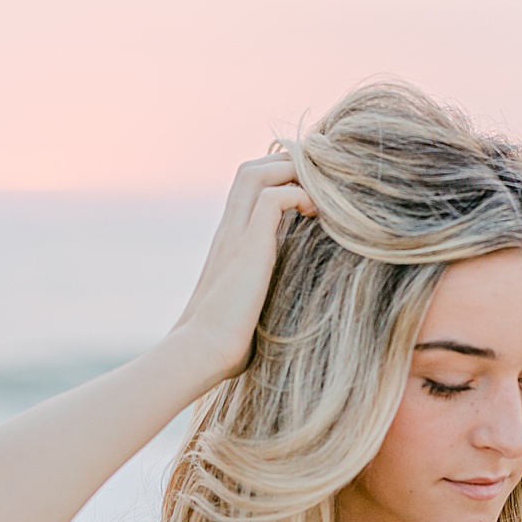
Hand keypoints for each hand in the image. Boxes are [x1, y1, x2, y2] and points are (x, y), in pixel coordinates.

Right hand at [169, 151, 316, 381]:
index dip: (278, 181)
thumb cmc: (225, 346)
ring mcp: (235, 235)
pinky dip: (297, 195)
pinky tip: (314, 215)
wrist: (202, 353)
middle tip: (319, 191)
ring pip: (257, 173)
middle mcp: (228, 231)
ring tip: (318, 198)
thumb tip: (288, 314)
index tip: (310, 198)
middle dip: (288, 168)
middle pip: (251, 170)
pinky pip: (273, 198)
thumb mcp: (250, 310)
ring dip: (292, 174)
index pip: (247, 189)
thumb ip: (263, 297)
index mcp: (229, 243)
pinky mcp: (248, 247)